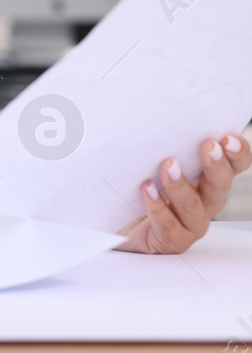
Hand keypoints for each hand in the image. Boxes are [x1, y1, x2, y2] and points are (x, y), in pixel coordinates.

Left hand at [115, 133, 251, 253]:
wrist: (115, 225)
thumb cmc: (134, 188)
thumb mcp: (147, 160)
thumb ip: (156, 142)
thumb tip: (146, 112)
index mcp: (205, 179)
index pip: (232, 165)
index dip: (237, 153)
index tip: (228, 137)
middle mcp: (203, 201)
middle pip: (220, 185)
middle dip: (216, 165)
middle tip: (208, 146)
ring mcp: (189, 224)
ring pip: (193, 206)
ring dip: (181, 185)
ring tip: (167, 165)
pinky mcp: (170, 240)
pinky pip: (168, 225)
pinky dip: (158, 207)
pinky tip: (147, 189)